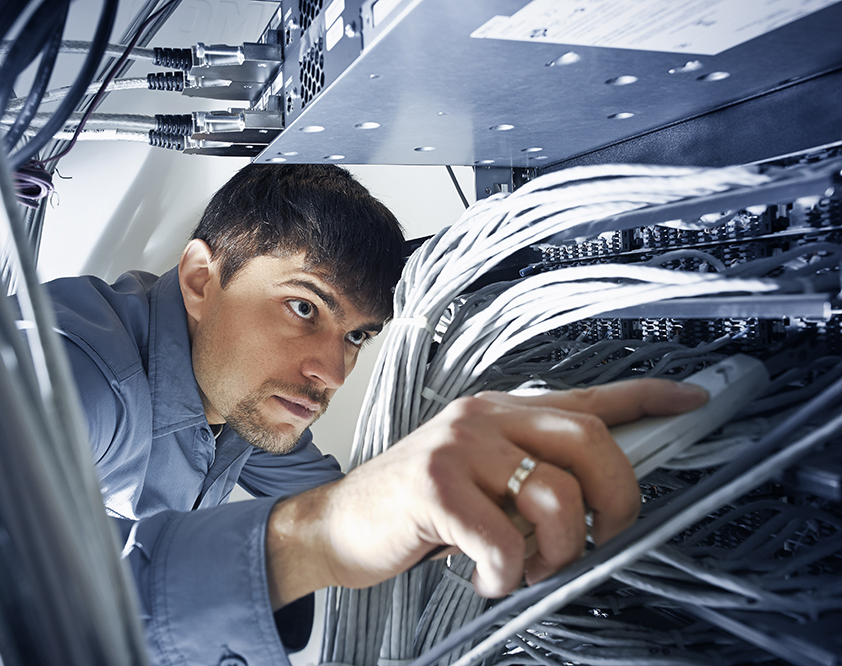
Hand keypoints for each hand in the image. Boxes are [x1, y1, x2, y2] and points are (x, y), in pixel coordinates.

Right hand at [266, 378, 708, 607]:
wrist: (340, 523)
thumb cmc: (418, 509)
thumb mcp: (481, 480)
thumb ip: (532, 477)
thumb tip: (594, 500)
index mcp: (501, 412)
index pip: (587, 397)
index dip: (647, 397)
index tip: (693, 400)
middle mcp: (484, 416)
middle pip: (590, 441)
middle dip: (616, 500)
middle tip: (602, 536)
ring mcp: (458, 446)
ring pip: (556, 497)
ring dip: (556, 553)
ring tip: (527, 567)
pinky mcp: (435, 485)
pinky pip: (505, 540)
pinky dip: (506, 575)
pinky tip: (485, 577)